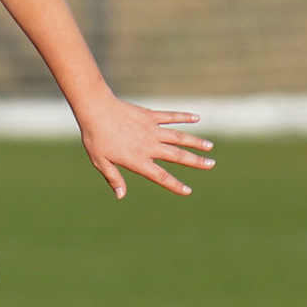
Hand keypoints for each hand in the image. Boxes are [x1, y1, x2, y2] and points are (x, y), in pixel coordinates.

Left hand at [76, 95, 214, 197]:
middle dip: (196, 161)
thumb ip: (113, 178)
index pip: (160, 176)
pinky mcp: (150, 116)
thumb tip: (121, 196)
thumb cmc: (95, 138)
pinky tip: (196, 118)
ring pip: (179, 137)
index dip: (174, 185)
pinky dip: (184, 117)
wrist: (96, 110)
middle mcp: (149, 146)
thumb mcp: (100, 162)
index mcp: (138, 160)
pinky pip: (171, 117)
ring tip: (209, 147)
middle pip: (177, 156)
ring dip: (195, 141)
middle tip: (211, 164)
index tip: (188, 191)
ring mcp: (152, 129)